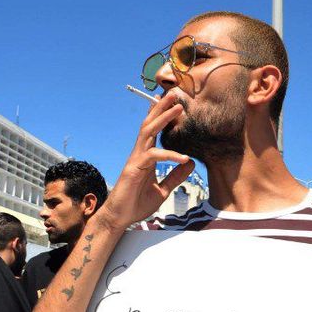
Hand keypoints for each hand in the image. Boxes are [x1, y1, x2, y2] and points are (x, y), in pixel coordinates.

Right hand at [99, 91, 194, 230]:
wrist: (121, 218)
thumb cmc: (137, 203)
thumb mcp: (163, 190)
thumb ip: (175, 176)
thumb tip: (190, 164)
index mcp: (146, 156)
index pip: (155, 131)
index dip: (163, 116)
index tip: (175, 103)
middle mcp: (139, 153)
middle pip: (150, 124)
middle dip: (162, 107)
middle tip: (175, 93)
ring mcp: (135, 159)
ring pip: (149, 132)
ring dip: (163, 118)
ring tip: (178, 107)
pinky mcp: (134, 169)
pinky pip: (153, 157)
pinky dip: (169, 155)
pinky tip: (184, 158)